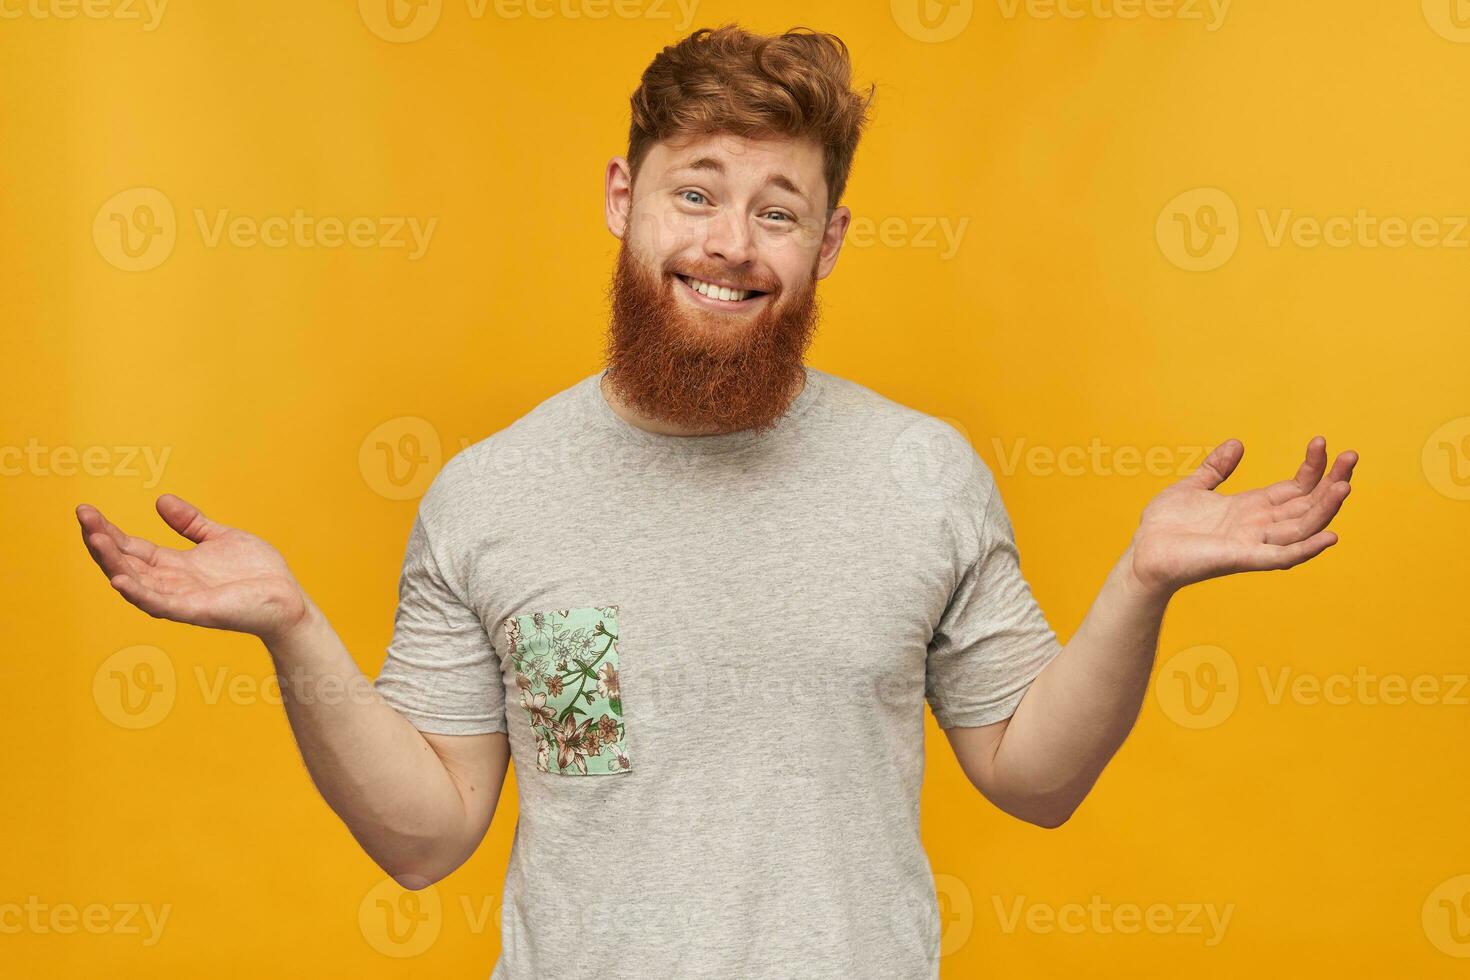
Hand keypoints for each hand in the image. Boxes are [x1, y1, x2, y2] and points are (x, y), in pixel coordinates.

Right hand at [76, 493, 309, 642]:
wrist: (288, 598)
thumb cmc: (256, 573)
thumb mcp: (220, 538)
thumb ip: (190, 523)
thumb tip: (160, 500)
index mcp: (175, 566)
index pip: (131, 547)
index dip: (108, 531)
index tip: (86, 511)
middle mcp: (171, 583)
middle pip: (126, 563)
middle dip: (102, 542)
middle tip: (83, 517)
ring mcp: (181, 599)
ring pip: (136, 582)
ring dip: (113, 563)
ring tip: (94, 540)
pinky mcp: (196, 611)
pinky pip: (160, 604)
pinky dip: (138, 593)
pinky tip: (119, 580)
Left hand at [1127, 436, 1357, 597]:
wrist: (1143, 552)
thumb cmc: (1166, 526)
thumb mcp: (1193, 487)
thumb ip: (1216, 468)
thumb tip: (1237, 444)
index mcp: (1251, 508)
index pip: (1295, 487)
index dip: (1312, 467)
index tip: (1321, 442)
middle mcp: (1259, 526)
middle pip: (1307, 504)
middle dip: (1331, 481)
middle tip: (1353, 456)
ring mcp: (1253, 543)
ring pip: (1302, 527)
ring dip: (1325, 509)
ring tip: (1345, 486)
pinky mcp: (1242, 559)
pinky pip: (1282, 557)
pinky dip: (1306, 549)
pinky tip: (1329, 536)